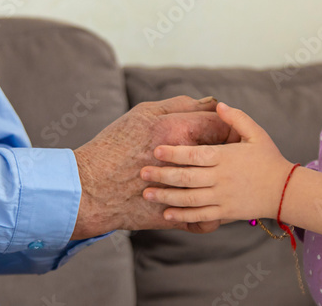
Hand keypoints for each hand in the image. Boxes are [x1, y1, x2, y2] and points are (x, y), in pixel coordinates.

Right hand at [70, 95, 233, 238]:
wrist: (91, 187)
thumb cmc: (116, 145)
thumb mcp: (143, 113)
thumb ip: (179, 106)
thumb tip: (209, 104)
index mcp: (178, 131)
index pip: (222, 125)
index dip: (230, 127)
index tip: (228, 130)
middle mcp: (186, 160)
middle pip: (226, 156)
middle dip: (230, 154)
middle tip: (227, 153)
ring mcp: (184, 191)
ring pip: (221, 189)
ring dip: (223, 184)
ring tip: (217, 178)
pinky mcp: (179, 216)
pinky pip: (209, 219)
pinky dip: (211, 214)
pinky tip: (206, 204)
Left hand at [139, 102, 292, 223]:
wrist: (286, 191)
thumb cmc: (269, 158)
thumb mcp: (256, 133)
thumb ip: (236, 118)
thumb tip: (218, 105)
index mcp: (226, 157)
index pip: (195, 155)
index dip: (174, 153)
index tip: (156, 150)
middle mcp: (221, 178)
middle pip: (187, 178)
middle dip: (162, 176)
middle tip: (142, 173)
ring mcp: (223, 197)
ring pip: (189, 199)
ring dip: (166, 197)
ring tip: (146, 194)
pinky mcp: (226, 212)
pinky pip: (200, 216)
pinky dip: (182, 216)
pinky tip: (166, 214)